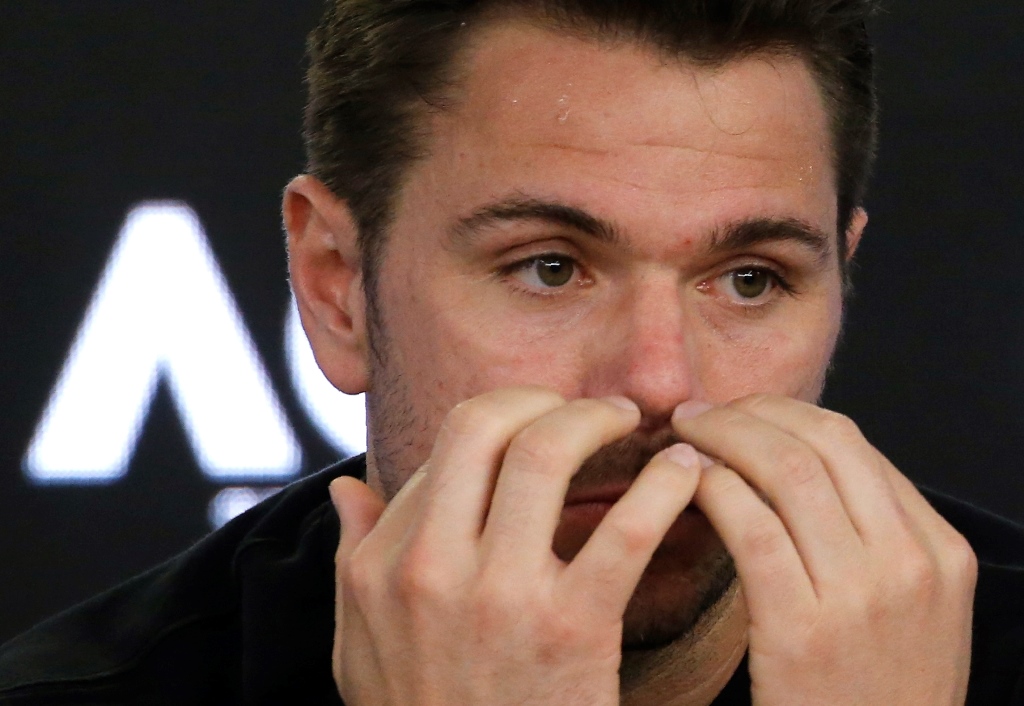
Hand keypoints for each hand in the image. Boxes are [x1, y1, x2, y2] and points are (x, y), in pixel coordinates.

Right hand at [329, 387, 702, 704]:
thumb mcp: (361, 648)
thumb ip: (352, 560)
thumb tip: (345, 489)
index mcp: (383, 565)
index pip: (444, 448)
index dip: (499, 423)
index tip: (534, 429)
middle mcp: (432, 567)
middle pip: (486, 425)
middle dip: (542, 398)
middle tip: (584, 408)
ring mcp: (502, 595)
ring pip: (546, 454)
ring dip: (598, 419)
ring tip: (632, 421)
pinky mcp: (572, 629)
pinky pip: (626, 530)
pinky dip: (666, 487)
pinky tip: (685, 473)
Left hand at [674, 394, 976, 705]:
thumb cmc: (878, 692)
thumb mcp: (911, 611)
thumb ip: (874, 539)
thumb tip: (796, 463)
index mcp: (940, 550)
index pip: (854, 444)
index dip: (784, 414)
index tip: (742, 413)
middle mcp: (909, 563)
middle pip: (821, 441)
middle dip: (750, 412)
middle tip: (702, 413)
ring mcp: (861, 595)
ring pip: (785, 469)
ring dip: (723, 438)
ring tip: (685, 436)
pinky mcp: (802, 630)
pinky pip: (751, 526)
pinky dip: (712, 490)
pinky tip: (689, 486)